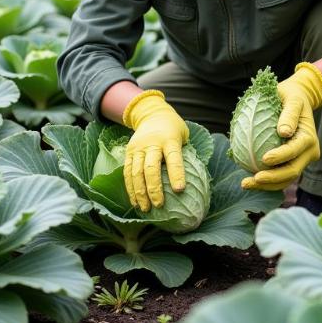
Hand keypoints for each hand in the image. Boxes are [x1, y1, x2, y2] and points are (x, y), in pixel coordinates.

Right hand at [122, 90, 188, 211]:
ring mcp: (138, 148)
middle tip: (159, 205)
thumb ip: (186, 154)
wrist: (152, 114)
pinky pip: (127, 172)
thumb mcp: (184, 136)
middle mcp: (152, 144)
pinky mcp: (129, 152)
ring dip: (140, 192)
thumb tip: (194, 181)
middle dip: (154, 188)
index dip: (176, 174)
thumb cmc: (173, 129)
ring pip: (136, 172)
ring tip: (145, 209)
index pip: (173, 158)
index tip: (179, 190)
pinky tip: (135, 202)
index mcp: (169, 140)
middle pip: (151, 168)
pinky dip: (131, 188)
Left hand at [241, 62, 321, 190]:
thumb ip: (289, 114)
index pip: (294, 151)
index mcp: (309, 138)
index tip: (264, 158)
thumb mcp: (293, 99)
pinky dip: (267, 181)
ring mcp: (301, 160)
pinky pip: (281, 176)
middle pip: (291, 171)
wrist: (299, 99)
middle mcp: (309, 153)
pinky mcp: (292, 162)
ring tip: (246, 184)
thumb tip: (283, 132)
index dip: (280, 157)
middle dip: (271, 179)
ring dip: (267, 185)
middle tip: (251, 180)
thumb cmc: (292, 96)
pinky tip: (250, 180)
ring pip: (286, 179)